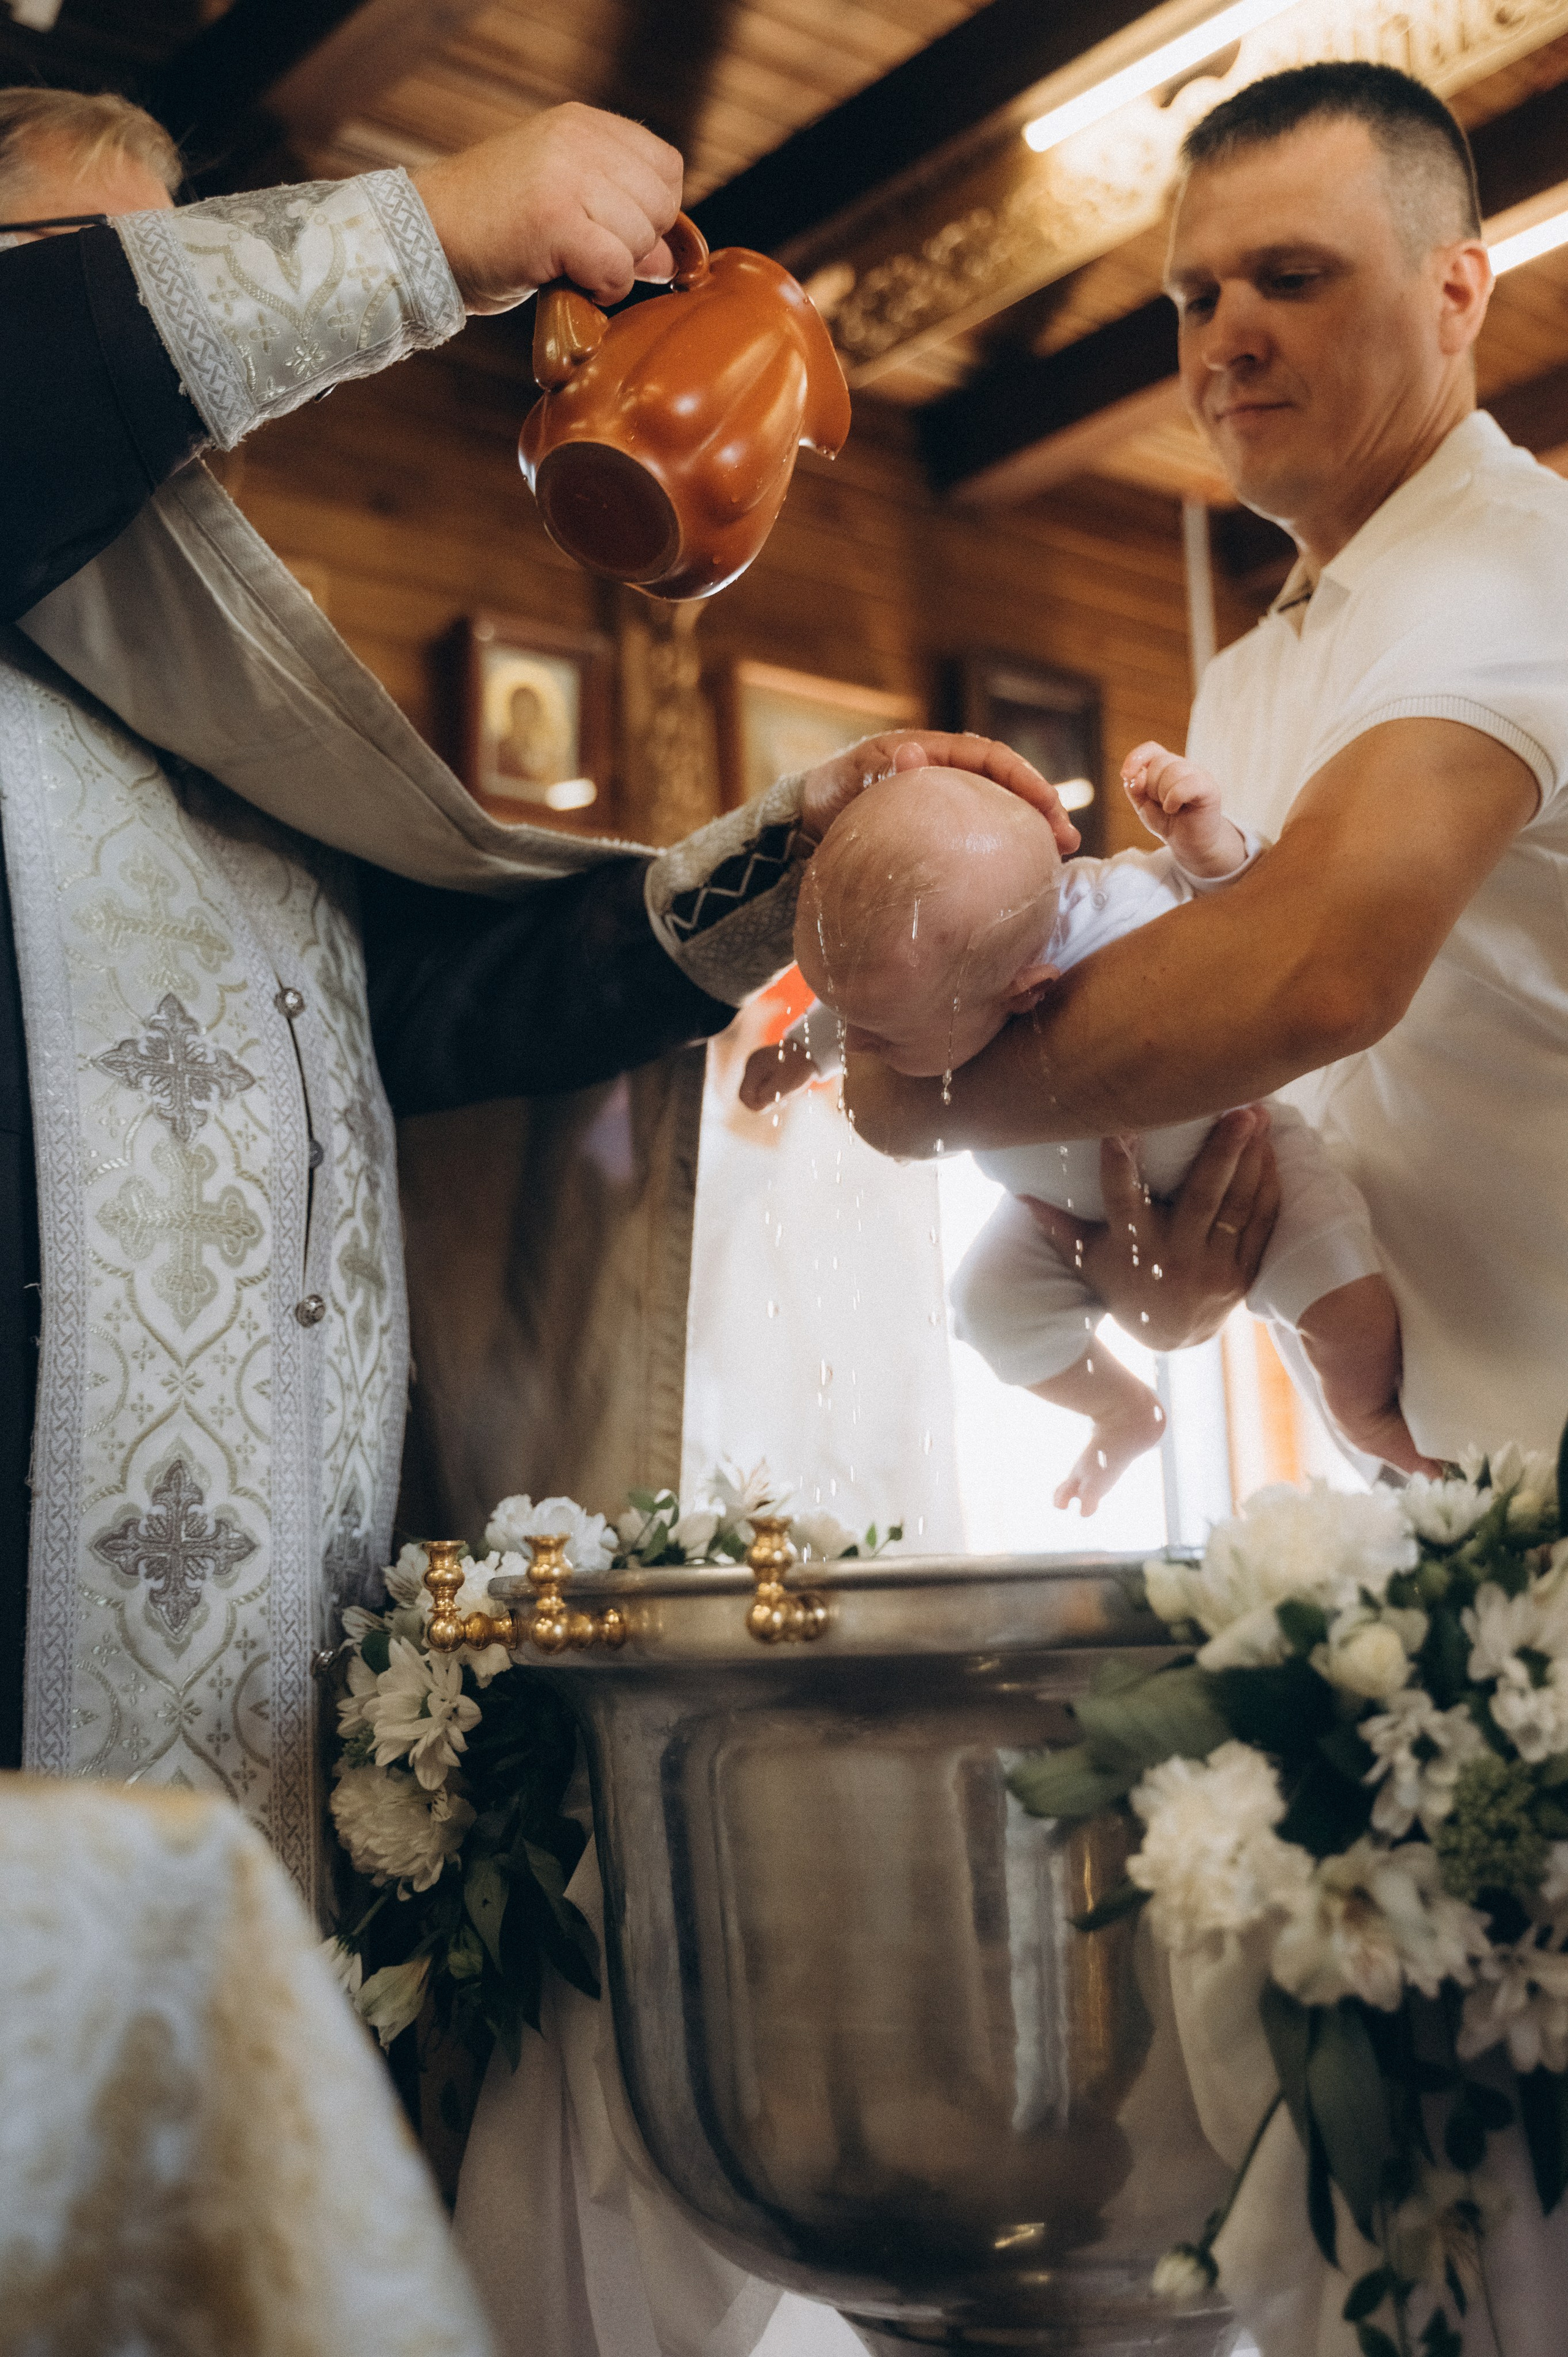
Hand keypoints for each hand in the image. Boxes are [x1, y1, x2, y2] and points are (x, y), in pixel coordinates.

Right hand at [413, 102, 682, 313]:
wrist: (422, 237)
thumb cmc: (492, 228)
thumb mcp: (562, 202)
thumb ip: (620, 217)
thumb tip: (674, 259)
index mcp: (583, 124)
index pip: (667, 168)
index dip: (653, 213)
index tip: (615, 233)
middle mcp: (577, 139)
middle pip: (660, 205)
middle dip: (636, 245)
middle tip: (589, 256)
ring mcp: (565, 175)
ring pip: (641, 238)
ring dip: (617, 269)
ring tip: (572, 266)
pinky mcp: (552, 219)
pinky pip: (616, 266)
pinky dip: (603, 288)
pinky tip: (572, 282)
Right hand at [740, 1034, 816, 1110]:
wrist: (808, 1051)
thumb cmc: (799, 1067)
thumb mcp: (786, 1084)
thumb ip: (768, 1097)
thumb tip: (755, 1108)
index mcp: (754, 1067)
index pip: (744, 1096)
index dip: (757, 1105)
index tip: (777, 1102)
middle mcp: (750, 1065)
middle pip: (749, 1094)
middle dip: (765, 1099)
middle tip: (783, 1094)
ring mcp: (754, 1066)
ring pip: (755, 1091)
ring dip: (769, 1094)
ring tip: (785, 1087)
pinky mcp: (760, 1068)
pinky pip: (760, 1085)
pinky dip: (771, 1089)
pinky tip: (782, 1084)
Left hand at [796, 731, 1080, 854]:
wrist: (803, 828)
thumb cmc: (828, 799)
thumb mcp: (852, 780)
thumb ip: (882, 771)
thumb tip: (911, 758)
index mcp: (932, 753)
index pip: (992, 759)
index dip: (1026, 780)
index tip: (1049, 809)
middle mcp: (947, 776)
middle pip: (1007, 787)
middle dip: (1042, 810)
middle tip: (1067, 844)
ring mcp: (947, 807)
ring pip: (999, 816)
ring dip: (1029, 835)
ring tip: (1055, 865)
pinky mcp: (941, 838)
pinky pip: (979, 844)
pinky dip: (1002, 858)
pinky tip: (1019, 884)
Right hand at [1021, 1109, 1279, 1350]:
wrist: (1174, 1336)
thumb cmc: (1126, 1285)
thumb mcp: (1091, 1260)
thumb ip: (1060, 1227)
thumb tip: (1018, 1195)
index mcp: (1135, 1249)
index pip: (1122, 1200)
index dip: (1119, 1164)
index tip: (1120, 1127)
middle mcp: (1176, 1258)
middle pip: (1203, 1198)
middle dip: (1222, 1152)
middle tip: (1238, 1111)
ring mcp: (1215, 1268)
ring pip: (1239, 1206)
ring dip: (1252, 1160)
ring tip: (1259, 1117)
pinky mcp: (1244, 1273)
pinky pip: (1261, 1225)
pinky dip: (1268, 1188)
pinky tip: (1271, 1153)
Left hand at [1122, 741, 1216, 837]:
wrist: (1190, 844)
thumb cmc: (1169, 822)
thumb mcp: (1144, 806)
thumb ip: (1135, 789)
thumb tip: (1135, 775)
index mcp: (1167, 767)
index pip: (1151, 749)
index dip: (1136, 758)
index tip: (1126, 775)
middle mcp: (1184, 766)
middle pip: (1159, 762)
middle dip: (1150, 787)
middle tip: (1160, 804)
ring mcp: (1199, 775)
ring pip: (1173, 771)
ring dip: (1163, 795)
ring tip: (1169, 808)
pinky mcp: (1209, 788)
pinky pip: (1186, 784)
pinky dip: (1174, 799)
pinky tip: (1173, 809)